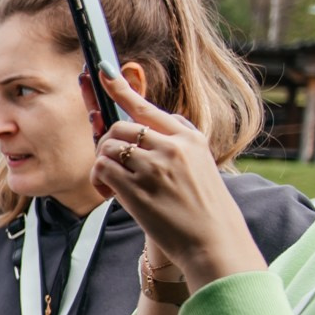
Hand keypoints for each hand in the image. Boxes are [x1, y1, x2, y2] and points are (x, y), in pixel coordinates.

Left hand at [86, 69, 264, 290]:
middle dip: (108, 145)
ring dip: (102, 163)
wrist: (215, 242)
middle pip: (120, 129)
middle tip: (111, 165)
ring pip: (107, 147)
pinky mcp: (137, 190)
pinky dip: (99, 180)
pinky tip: (108, 193)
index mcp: (189, 139)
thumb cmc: (207, 208)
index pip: (148, 108)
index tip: (103, 71)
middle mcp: (172, 147)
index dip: (122, 89)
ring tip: (111, 183)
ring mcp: (154, 168)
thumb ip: (180, 143)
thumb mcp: (202, 165)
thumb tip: (157, 124)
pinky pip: (102, 169)